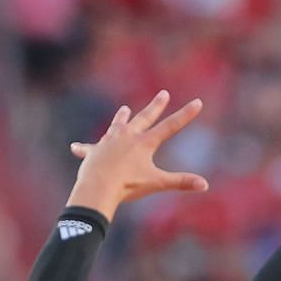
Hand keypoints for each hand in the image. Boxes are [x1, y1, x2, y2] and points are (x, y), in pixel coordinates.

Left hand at [67, 90, 209, 220]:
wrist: (98, 187)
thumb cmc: (128, 185)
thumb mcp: (157, 183)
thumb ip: (180, 182)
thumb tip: (205, 185)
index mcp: (144, 143)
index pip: (170, 126)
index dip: (186, 115)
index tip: (197, 102)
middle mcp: (128, 136)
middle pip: (145, 118)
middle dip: (156, 106)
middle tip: (163, 94)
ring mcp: (109, 141)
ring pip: (118, 125)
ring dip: (122, 117)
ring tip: (124, 109)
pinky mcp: (94, 151)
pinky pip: (89, 148)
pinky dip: (84, 148)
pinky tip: (75, 147)